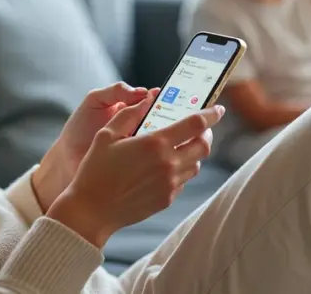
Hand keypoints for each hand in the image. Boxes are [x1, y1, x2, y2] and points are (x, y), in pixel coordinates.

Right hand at [45, 91, 223, 247]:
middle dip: (206, 134)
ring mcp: (170, 184)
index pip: (195, 124)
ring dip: (193, 152)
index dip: (211, 115)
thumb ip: (129, 114)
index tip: (218, 109)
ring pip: (195, 164)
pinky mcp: (167, 199)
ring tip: (181, 146)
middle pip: (203, 145)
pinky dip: (181, 169)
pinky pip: (183, 180)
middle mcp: (168, 164)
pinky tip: (165, 166)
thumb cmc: (95, 170)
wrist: (92, 210)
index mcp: (155, 143)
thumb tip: (148, 98)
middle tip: (200, 128)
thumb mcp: (107, 135)